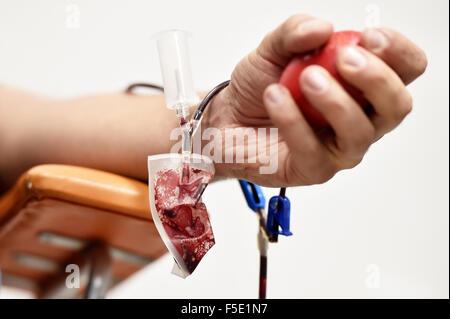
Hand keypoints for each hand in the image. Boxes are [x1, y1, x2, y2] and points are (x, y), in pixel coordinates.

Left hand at [205, 15, 426, 186]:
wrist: (227, 118)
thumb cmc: (259, 87)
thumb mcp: (273, 49)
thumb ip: (295, 32)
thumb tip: (322, 29)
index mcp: (360, 85)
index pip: (404, 70)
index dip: (397, 52)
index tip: (370, 37)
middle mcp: (358, 118)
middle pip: (396, 105)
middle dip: (376, 78)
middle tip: (344, 58)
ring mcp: (338, 147)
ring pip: (360, 132)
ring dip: (336, 101)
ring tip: (306, 78)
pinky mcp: (313, 168)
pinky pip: (313, 150)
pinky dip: (293, 120)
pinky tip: (275, 98)